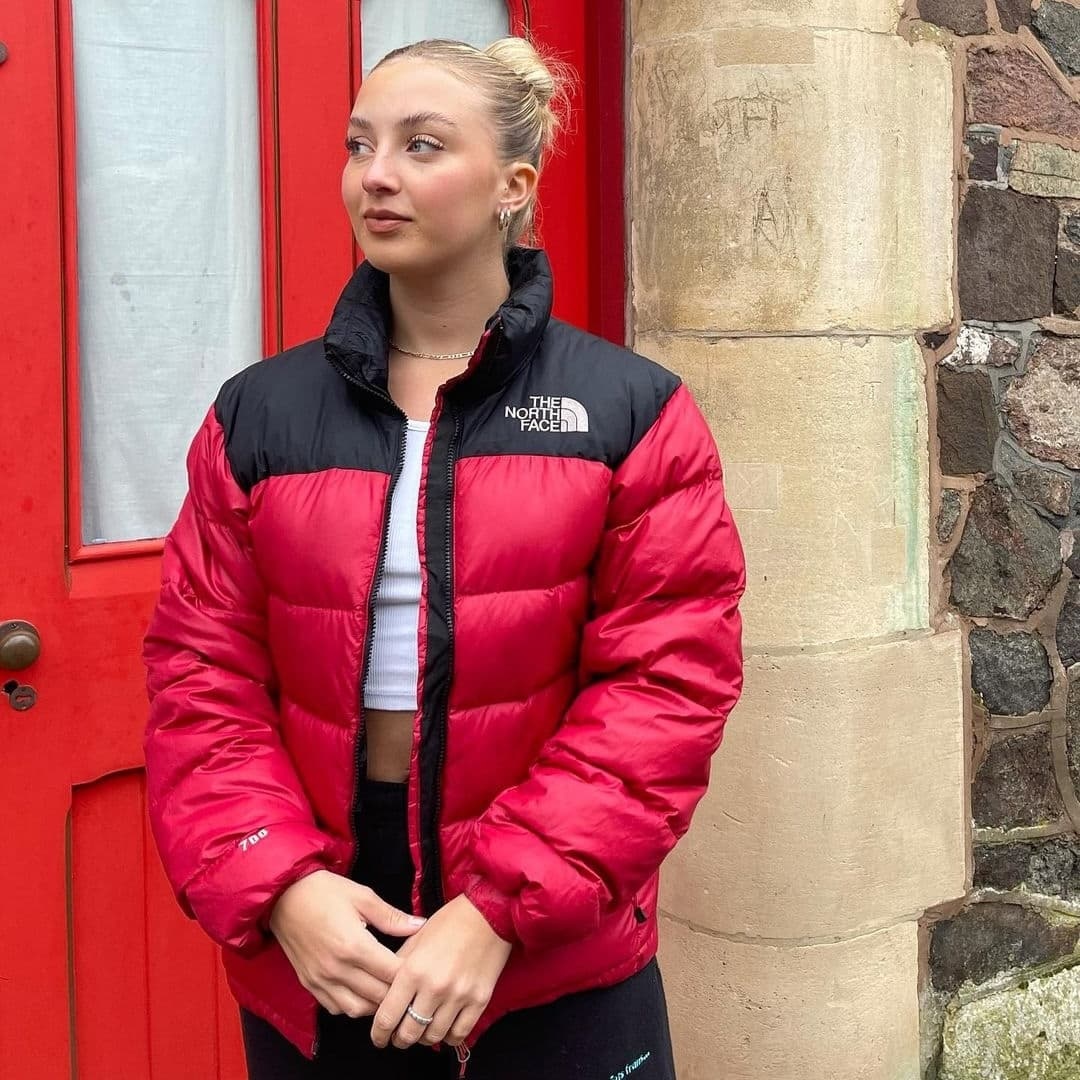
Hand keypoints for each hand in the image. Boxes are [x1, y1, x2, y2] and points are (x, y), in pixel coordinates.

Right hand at [269, 870, 425, 1017]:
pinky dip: (352, 1005)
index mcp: (353, 946)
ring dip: (376, 1004)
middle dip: (397, 993)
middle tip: (410, 983)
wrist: (283, 896)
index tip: (421, 968)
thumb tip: (420, 925)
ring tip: (388, 990)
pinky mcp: (309, 984)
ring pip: (357, 1009)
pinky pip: (335, 1007)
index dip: (410, 974)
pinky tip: (362, 991)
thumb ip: (392, 917)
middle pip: (377, 996)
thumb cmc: (324, 891)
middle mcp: (336, 969)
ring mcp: (321, 980)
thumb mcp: (362, 896)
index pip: (391, 973)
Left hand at [371, 894, 512, 1050]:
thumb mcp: (415, 938)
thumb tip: (383, 993)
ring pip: (433, 1037)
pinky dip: (447, 1037)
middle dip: (399, 1039)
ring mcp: (459, 995)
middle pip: (409, 1033)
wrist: (489, 913)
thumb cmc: (450, 921)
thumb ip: (397, 966)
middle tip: (398, 1036)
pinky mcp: (479, 1000)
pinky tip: (443, 1028)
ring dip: (423, 1038)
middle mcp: (435, 986)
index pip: (387, 1017)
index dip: (379, 1033)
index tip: (379, 1037)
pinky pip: (459, 1034)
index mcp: (414, 970)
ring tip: (421, 1030)